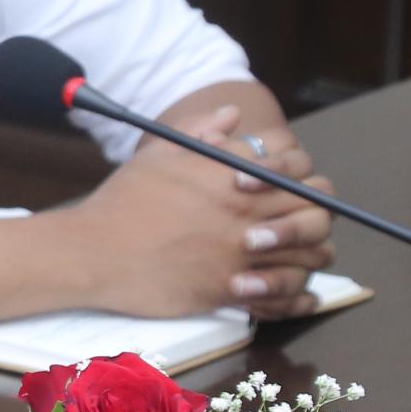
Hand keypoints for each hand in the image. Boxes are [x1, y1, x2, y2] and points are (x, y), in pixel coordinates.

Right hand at [66, 105, 335, 319]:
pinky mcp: (232, 290)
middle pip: (317, 214)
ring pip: (312, 257)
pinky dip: (297, 296)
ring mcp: (241, 253)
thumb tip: (233, 114)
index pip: (299, 172)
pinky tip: (291, 293)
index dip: (303, 179)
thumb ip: (201, 131)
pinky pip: (287, 295)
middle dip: (316, 219)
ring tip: (294, 258)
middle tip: (299, 225)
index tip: (289, 188)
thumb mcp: (158, 155)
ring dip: (310, 257)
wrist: (92, 252)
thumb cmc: (123, 203)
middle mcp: (245, 214)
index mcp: (231, 177)